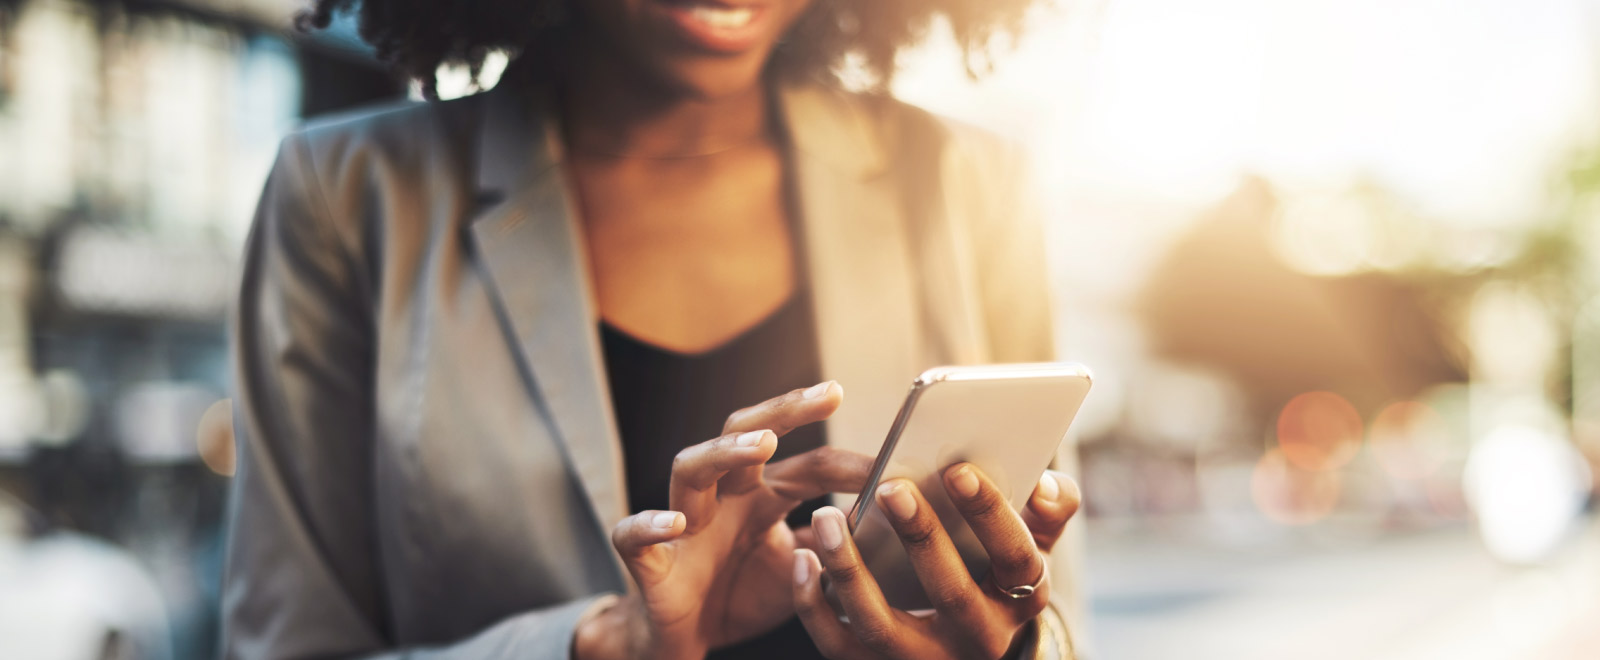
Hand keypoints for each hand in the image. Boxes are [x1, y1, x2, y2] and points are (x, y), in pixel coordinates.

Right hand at [574, 381, 872, 659]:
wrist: (684, 641)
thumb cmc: (740, 595)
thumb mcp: (802, 569)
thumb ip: (834, 542)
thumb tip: (887, 519)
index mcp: (761, 496)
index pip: (809, 465)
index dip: (851, 464)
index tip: (895, 462)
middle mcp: (723, 497)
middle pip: (744, 434)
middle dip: (784, 410)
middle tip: (828, 394)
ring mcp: (684, 523)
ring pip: (690, 467)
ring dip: (724, 451)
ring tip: (764, 445)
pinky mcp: (649, 560)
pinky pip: (635, 534)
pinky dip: (650, 524)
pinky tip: (676, 522)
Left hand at [792, 464, 1080, 659]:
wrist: (962, 654)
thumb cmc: (991, 578)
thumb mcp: (1027, 550)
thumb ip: (1047, 513)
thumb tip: (1048, 484)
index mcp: (1019, 600)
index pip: (1016, 560)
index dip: (992, 516)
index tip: (959, 470)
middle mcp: (976, 640)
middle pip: (951, 594)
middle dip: (922, 538)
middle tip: (891, 486)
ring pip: (881, 626)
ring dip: (850, 570)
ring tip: (826, 516)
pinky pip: (837, 645)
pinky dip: (814, 605)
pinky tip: (801, 559)